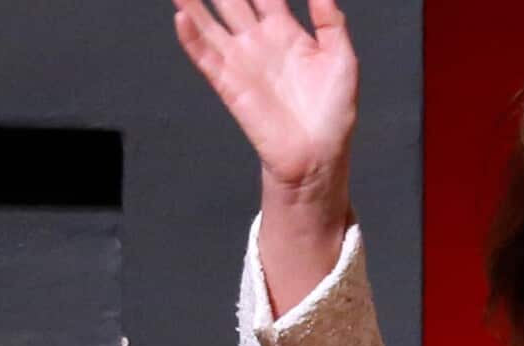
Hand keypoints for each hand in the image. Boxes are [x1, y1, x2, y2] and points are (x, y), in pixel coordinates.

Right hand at [172, 0, 357, 190]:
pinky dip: (190, 36)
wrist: (318, 153)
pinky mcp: (228, 83)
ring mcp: (241, 61)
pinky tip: (181, 15)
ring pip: (210, 21)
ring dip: (194, 2)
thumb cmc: (333, 112)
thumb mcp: (342, 59)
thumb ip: (330, 21)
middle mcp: (259, 42)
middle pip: (232, 0)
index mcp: (286, 33)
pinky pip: (204, 55)